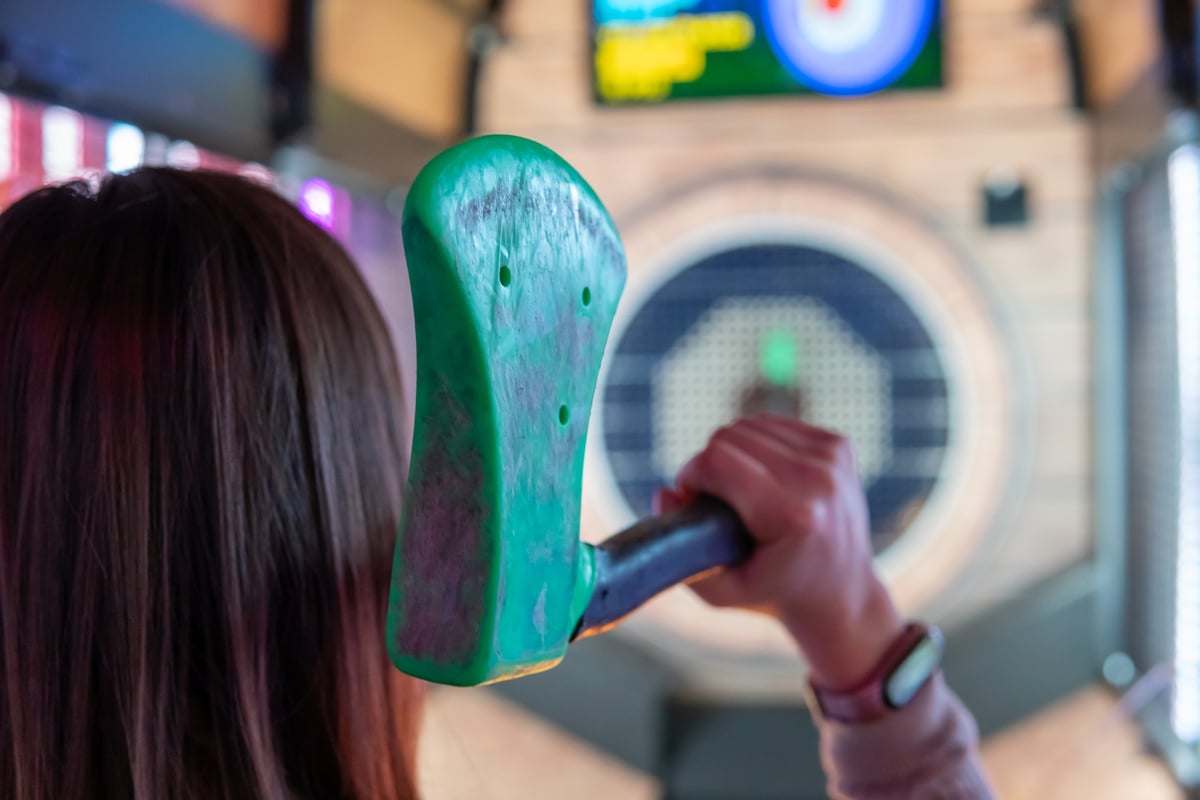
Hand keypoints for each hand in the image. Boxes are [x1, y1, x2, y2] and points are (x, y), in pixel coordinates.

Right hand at [656, 415, 905, 690]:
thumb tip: (664, 494)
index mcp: (793, 515)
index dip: (691, 476)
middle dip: (710, 465)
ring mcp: (832, 457)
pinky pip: (773, 425)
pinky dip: (759, 447)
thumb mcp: (720, 589)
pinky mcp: (839, 444)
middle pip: (729, 436)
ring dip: (734, 454)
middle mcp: (818, 479)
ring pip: (749, 425)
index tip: (692, 502)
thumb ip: (680, 547)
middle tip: (715, 500)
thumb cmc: (774, 592)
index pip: (717, 461)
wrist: (843, 591)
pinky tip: (766, 479)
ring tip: (741, 492)